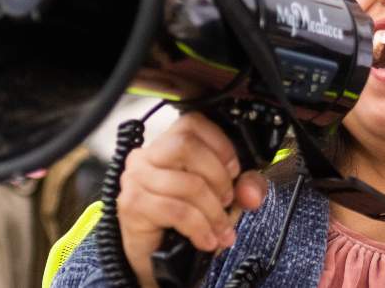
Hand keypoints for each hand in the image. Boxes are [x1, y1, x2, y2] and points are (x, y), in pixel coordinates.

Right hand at [117, 113, 268, 287]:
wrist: (156, 261)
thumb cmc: (183, 224)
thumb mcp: (221, 200)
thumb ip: (243, 188)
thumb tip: (251, 191)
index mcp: (165, 146)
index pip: (192, 123)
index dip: (220, 144)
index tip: (234, 170)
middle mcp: (146, 157)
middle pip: (186, 145)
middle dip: (217, 176)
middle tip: (227, 200)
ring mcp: (135, 179)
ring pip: (186, 183)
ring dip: (213, 212)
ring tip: (221, 229)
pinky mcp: (133, 205)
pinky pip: (176, 210)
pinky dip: (199, 228)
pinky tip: (206, 240)